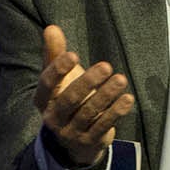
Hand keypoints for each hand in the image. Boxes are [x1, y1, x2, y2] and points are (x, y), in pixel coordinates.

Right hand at [36, 25, 133, 169]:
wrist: (74, 141)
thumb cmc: (66, 99)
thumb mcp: (59, 78)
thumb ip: (54, 53)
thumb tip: (51, 28)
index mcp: (42, 99)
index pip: (47, 84)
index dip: (58, 70)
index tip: (73, 55)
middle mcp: (53, 117)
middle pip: (69, 99)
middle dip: (88, 82)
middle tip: (106, 66)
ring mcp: (71, 132)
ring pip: (89, 112)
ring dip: (106, 95)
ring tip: (121, 79)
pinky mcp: (90, 141)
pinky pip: (103, 125)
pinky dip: (116, 112)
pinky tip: (127, 99)